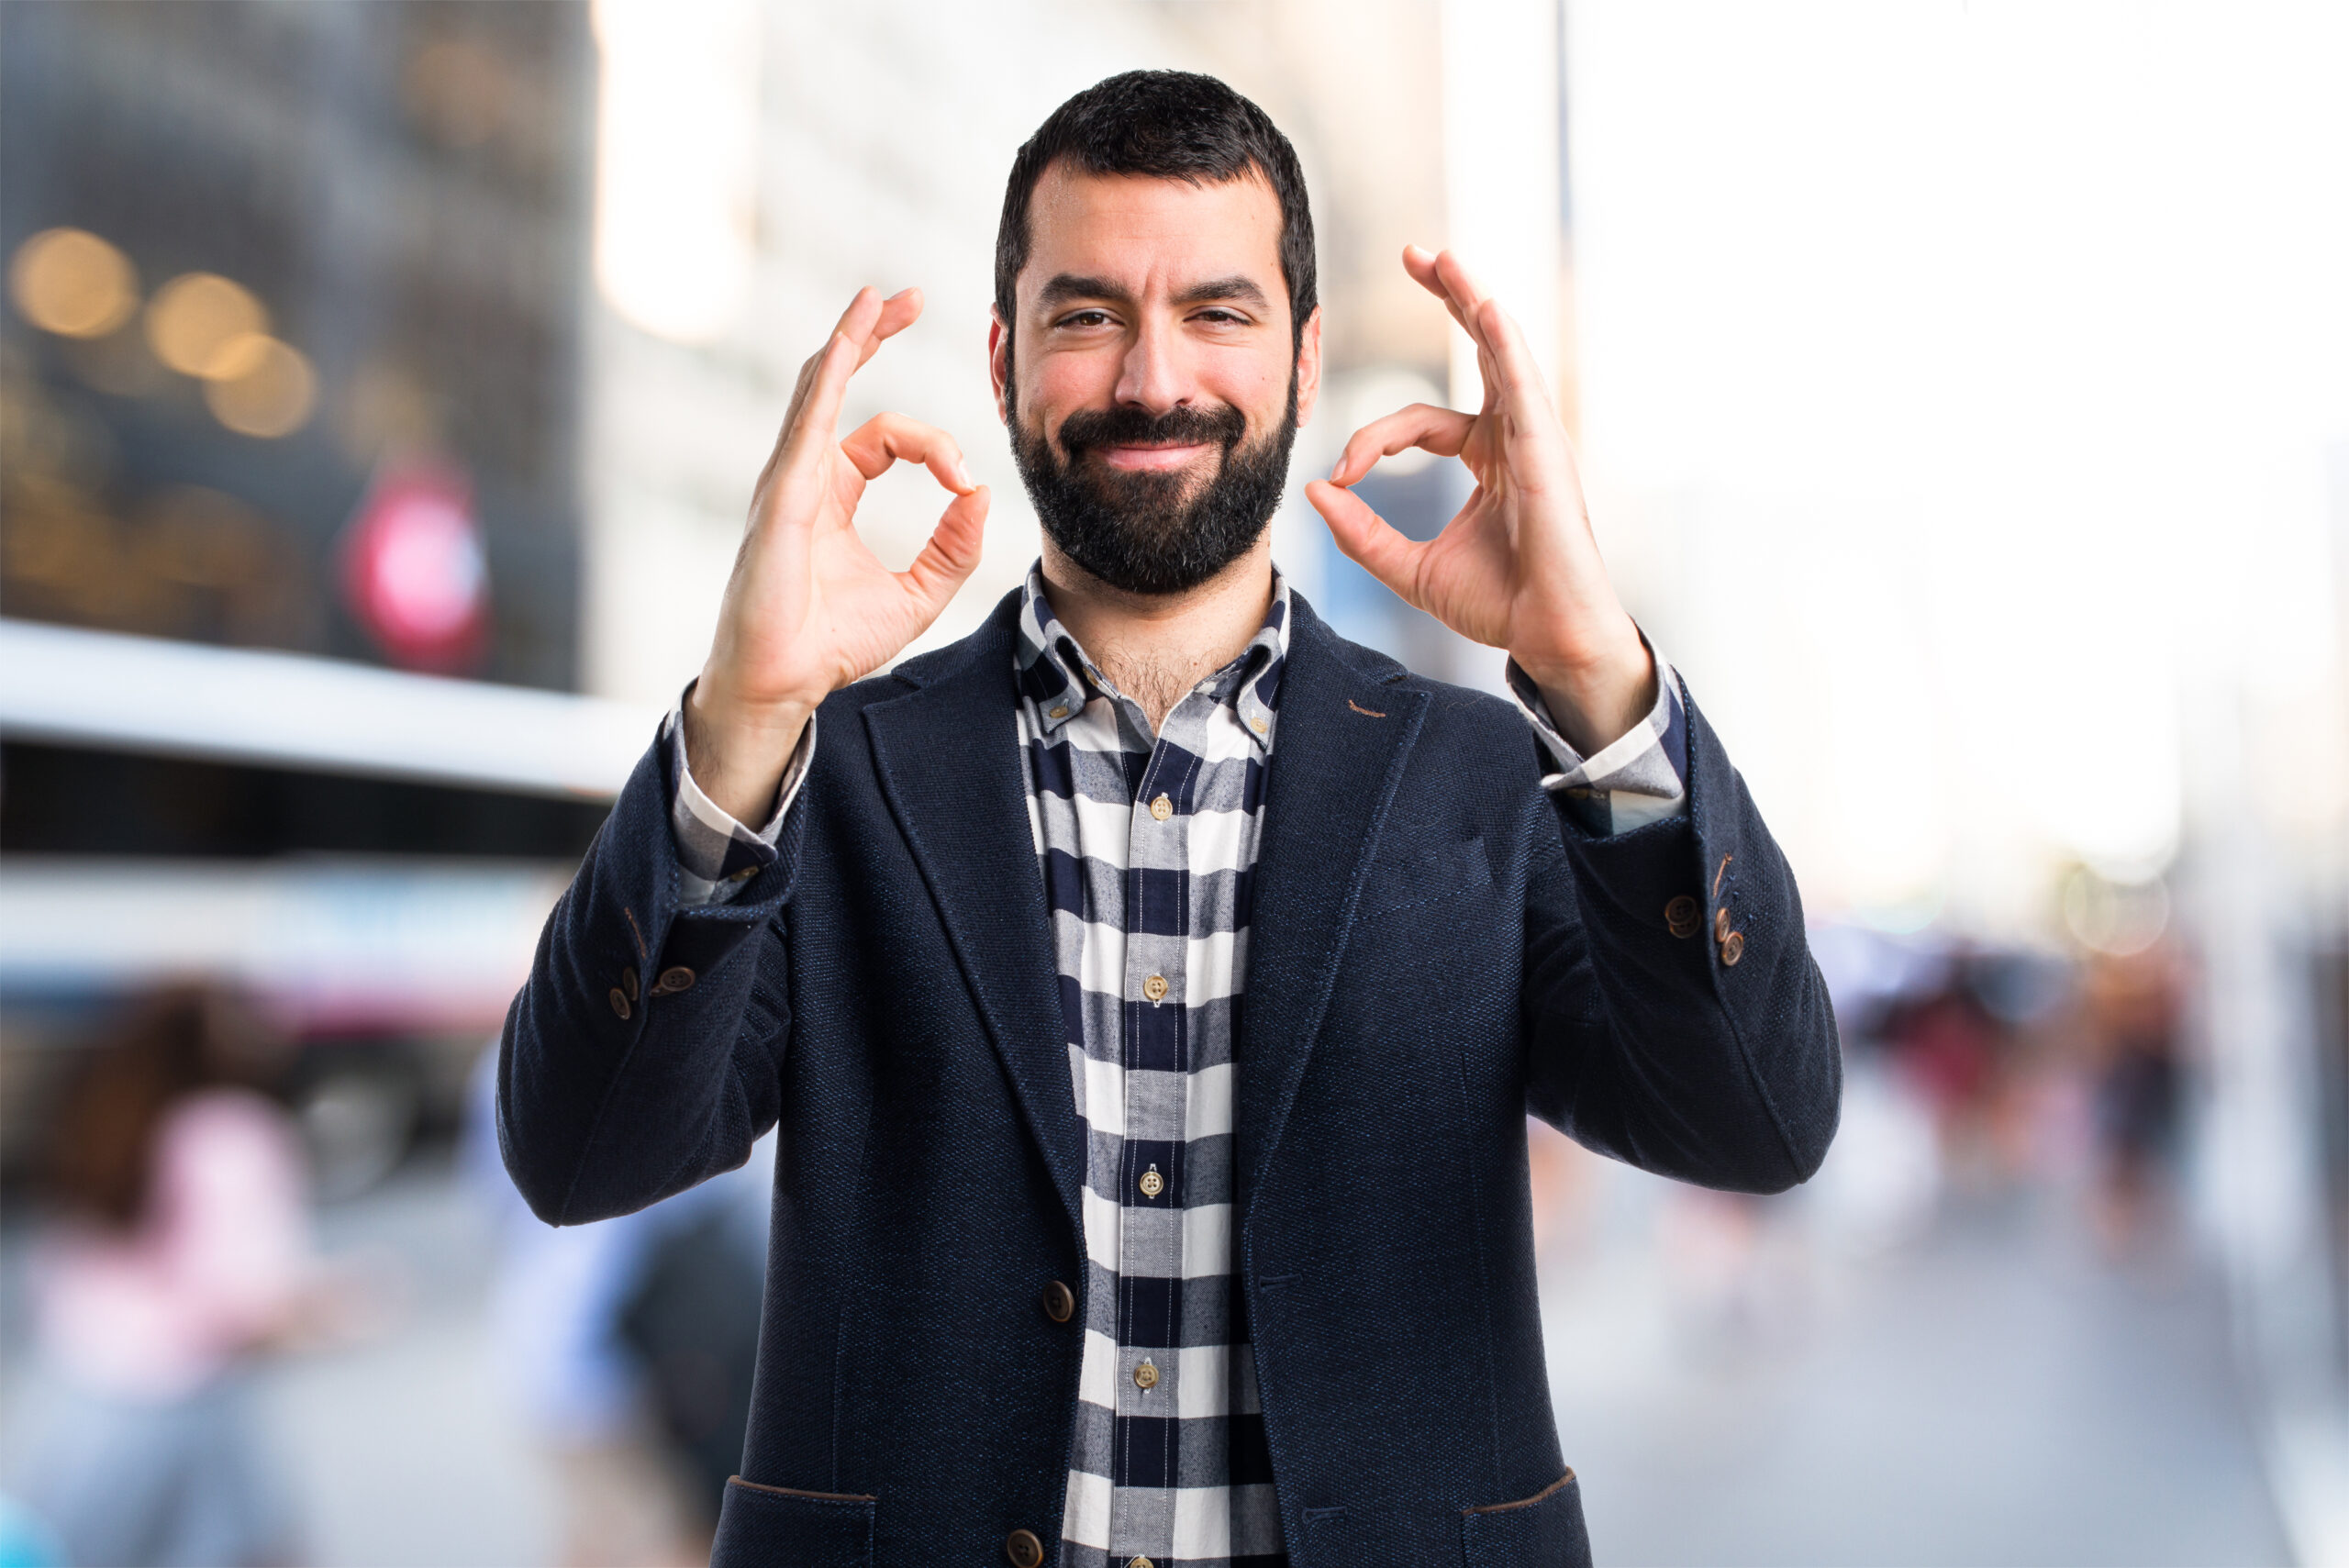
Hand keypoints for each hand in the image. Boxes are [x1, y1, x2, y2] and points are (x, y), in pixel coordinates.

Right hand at [687, 287, 991, 822]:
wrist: (784, 682)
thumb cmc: (832, 641)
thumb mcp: (919, 593)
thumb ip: (955, 546)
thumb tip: (984, 495)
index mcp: (831, 490)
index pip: (888, 437)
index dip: (937, 448)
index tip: (965, 482)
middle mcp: (804, 474)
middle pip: (838, 383)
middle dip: (872, 335)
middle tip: (908, 297)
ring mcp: (787, 480)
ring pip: (820, 388)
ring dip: (851, 338)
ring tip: (877, 297)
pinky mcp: (782, 496)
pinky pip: (809, 423)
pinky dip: (831, 378)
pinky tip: (850, 341)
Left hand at [1304, 247, 1652, 754]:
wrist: (1547, 636)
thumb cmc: (1499, 604)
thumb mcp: (1409, 568)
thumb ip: (1361, 532)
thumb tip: (1317, 491)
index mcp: (1490, 457)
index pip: (1419, 423)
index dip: (1373, 440)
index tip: (1341, 474)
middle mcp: (1515, 437)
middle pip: (1480, 349)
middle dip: (1449, 297)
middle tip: (1413, 255)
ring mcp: (1534, 438)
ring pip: (1501, 349)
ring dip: (1470, 297)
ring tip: (1440, 257)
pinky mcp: (1545, 449)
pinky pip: (1522, 383)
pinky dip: (1502, 342)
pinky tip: (1483, 306)